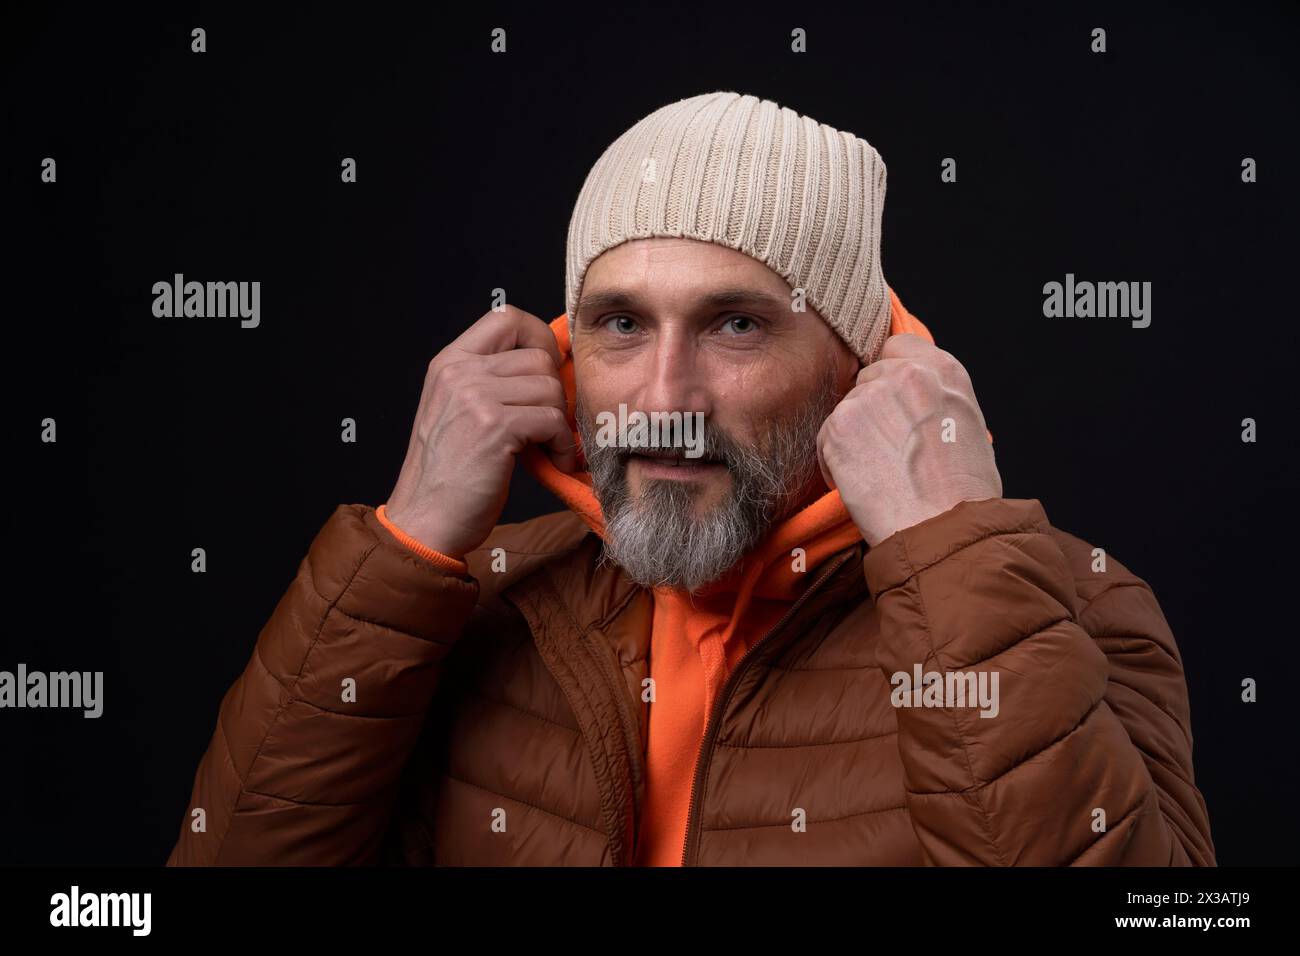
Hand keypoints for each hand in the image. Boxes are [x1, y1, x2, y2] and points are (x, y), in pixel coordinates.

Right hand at [384, 306, 577, 556]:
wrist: (425, 520)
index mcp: (450, 362)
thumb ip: (492, 381)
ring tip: (548, 447)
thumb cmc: (450, 474)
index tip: (547, 373)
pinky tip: (552, 462)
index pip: (507, 316)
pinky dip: (561, 444)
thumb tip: (551, 365)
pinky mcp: (494, 427)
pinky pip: (552, 418)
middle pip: (538, 356)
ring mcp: (475, 397)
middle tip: (549, 423)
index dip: (540, 339)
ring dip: (560, 422)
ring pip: (551, 387)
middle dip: (555, 392)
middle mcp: (460, 372)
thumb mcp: (459, 411)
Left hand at [816, 332, 1001, 547]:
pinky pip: (825, 438)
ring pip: (846, 409)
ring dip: (854, 438)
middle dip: (872, 410)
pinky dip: (836, 464)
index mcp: (943, 369)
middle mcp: (904, 373)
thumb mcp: (967, 425)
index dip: (891, 378)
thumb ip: (936, 399)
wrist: (944, 527)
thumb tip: (911, 404)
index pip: (897, 348)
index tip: (894, 406)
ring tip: (881, 474)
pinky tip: (864, 485)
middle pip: (867, 378)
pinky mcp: (838, 426)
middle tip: (888, 450)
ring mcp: (868, 397)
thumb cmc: (964, 492)